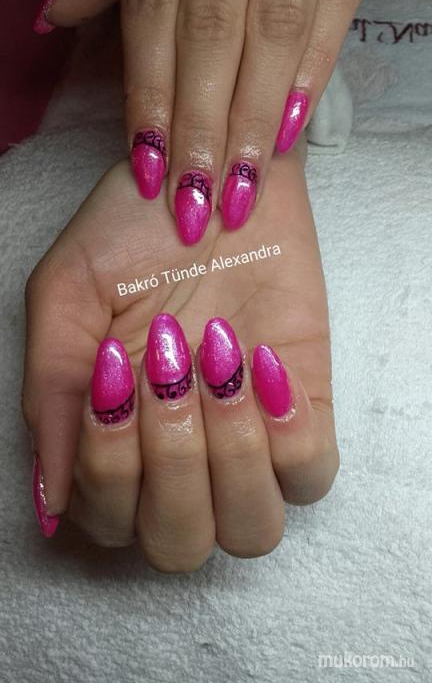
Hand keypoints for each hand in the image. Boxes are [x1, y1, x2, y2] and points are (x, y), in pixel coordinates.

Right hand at [24, 149, 338, 568]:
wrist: (214, 174)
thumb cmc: (135, 230)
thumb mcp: (68, 294)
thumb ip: (52, 392)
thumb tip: (51, 498)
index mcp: (117, 436)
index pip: (109, 523)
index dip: (108, 469)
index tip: (114, 368)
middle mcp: (183, 450)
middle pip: (180, 543)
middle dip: (168, 464)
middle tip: (165, 367)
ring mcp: (247, 434)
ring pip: (252, 530)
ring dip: (228, 456)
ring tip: (217, 364)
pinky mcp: (305, 406)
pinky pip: (313, 476)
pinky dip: (287, 436)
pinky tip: (262, 364)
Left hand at [35, 0, 387, 239]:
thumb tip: (53, 12)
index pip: (154, 7)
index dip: (151, 92)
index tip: (149, 167)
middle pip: (213, 28)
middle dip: (204, 123)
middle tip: (197, 200)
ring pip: (276, 21)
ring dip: (257, 114)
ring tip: (241, 186)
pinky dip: (317, 63)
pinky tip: (293, 128)